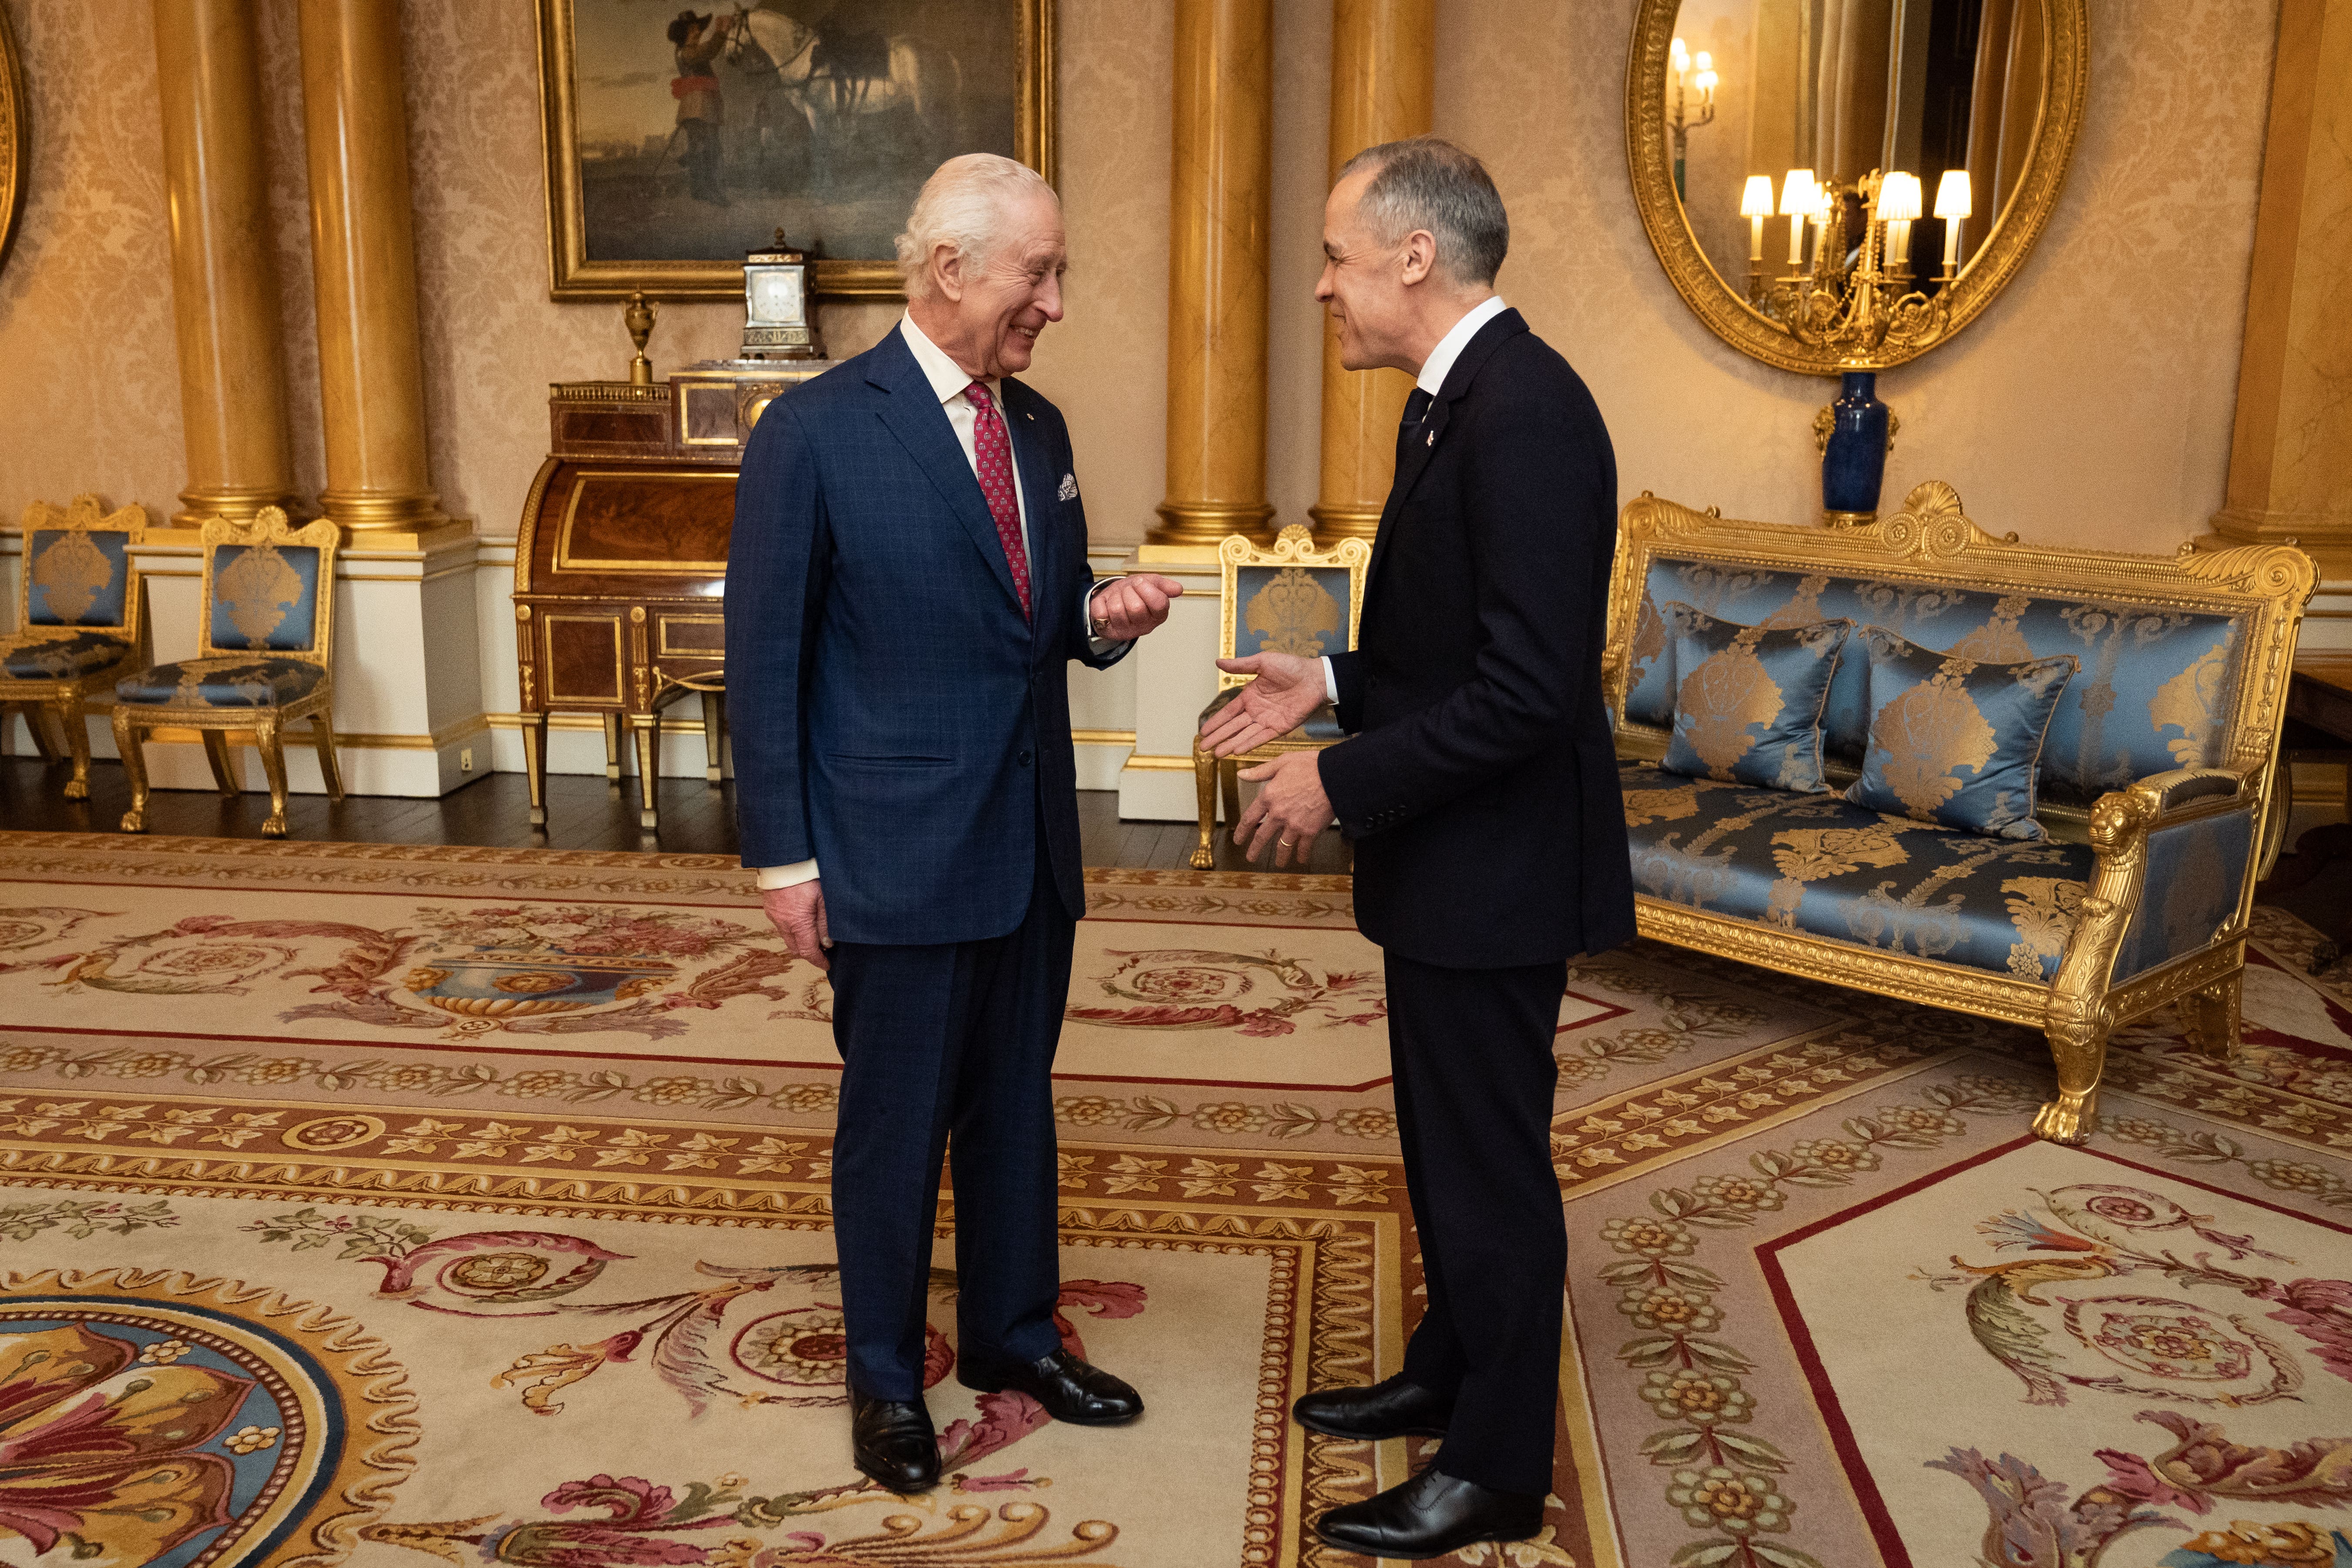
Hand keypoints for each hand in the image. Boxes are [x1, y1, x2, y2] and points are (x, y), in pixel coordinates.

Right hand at [761, 880, 830, 971]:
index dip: (818, 960)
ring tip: (813, 933)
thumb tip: (828, 943)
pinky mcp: (770, 908)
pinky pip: (781, 925)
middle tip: (822, 949)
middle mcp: (783, 923)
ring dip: (799, 939)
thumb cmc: (806, 876)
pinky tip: (801, 920)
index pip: (807, 951)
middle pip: (796, 948)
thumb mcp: (824, 899)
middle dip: (809, 952)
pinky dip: (791, 928)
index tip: (827, 964)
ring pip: (787, 937)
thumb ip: (825, 923)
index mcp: (798, 923)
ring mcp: (775, 916)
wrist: (784, 860)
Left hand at [1089, 574, 1183, 639]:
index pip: (1158, 603)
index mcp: (1159, 614)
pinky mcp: (1108, 631)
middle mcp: (1144, 626)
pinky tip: (1107, 605)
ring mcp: (1126, 631)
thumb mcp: (1150, 583)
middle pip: (1136, 607)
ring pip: (1117, 609)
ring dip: (1115, 596)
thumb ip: (1164, 585)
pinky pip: (1102, 613)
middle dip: (1128, 591)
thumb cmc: (1133, 591)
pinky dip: (1101, 603)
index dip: (1146, 588)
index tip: (1139, 582)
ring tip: (1118, 597)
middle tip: (1128, 590)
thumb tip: (1178, 589)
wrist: (1113, 597)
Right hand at [1199, 652, 1324, 758]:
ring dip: (1231, 744)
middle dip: (1218, 737)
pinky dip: (1250, 744)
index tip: (1203, 731)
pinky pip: (1262, 738)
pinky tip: (1237, 750)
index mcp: (1250, 696)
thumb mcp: (1263, 662)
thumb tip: (1218, 662)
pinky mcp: (1280, 727)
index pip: (1228, 712)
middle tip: (1203, 748)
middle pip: (1233, 727)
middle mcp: (1256, 711)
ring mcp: (1268, 720)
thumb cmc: (1291, 666)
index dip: (1216, 722)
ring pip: (1245, 735)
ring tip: (1216, 754)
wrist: (1315, 677)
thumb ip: (1241, 666)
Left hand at [1231, 751, 1334, 868]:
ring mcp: (1294, 825)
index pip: (1249, 818)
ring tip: (1278, 864)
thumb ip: (1260, 772)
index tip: (1238, 839)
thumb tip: (1241, 774)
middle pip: (1262, 837)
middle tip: (1250, 858)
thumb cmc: (1310, 766)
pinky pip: (1303, 848)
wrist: (1335, 776)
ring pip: (1282, 847)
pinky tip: (1300, 859)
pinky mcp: (1310, 831)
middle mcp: (1278, 814)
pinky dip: (1301, 855)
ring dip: (1279, 857)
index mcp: (1269, 796)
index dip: (1242, 831)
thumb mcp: (1282, 762)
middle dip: (1254, 850)